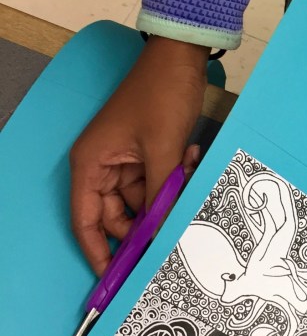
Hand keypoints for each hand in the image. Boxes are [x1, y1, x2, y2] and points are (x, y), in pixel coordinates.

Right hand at [70, 36, 208, 274]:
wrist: (180, 56)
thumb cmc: (162, 95)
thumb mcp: (164, 151)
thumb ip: (161, 196)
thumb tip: (161, 235)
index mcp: (91, 164)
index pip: (86, 221)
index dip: (99, 252)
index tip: (116, 278)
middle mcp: (102, 164)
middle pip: (115, 215)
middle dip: (144, 224)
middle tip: (172, 236)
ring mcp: (125, 158)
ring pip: (142, 199)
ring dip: (166, 197)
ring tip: (187, 178)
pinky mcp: (147, 152)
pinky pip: (157, 181)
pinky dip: (173, 179)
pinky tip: (191, 160)